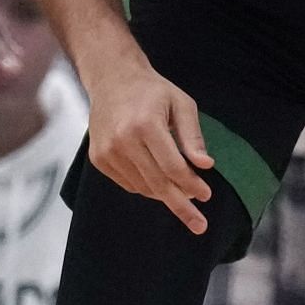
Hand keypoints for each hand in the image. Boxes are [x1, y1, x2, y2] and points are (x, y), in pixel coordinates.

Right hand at [86, 58, 214, 232]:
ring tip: (181, 191)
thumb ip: (193, 136)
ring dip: (165, 194)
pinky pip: (129, 184)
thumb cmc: (152, 91)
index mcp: (146, 124)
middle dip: (181, 206)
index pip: (173, 167)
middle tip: (199, 225)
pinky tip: (156, 176)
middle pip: (158, 184)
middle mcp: (123, 140)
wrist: (111, 79)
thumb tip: (206, 166)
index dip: (191, 185)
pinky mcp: (99, 159)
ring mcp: (107, 152)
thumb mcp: (181, 104)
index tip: (206, 196)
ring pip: (143, 188)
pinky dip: (146, 187)